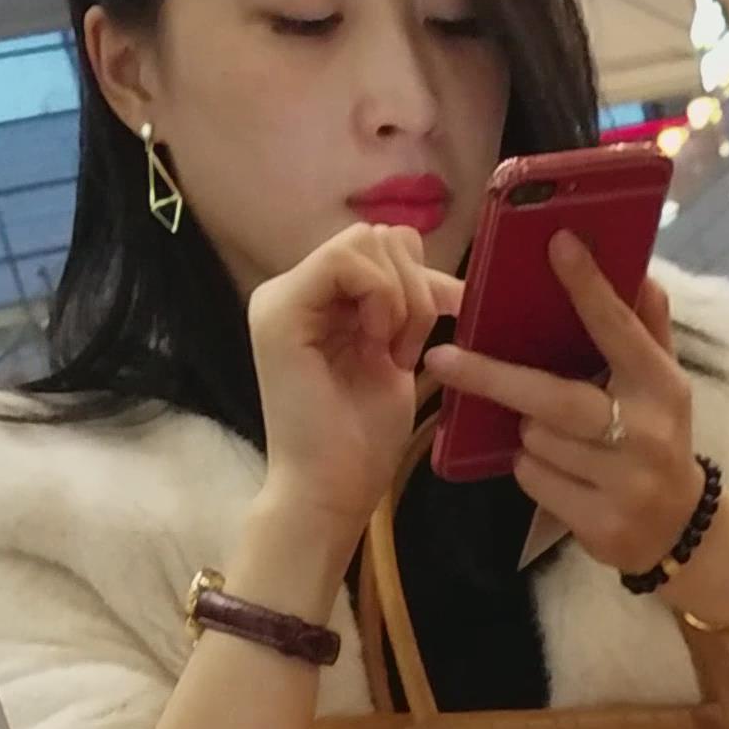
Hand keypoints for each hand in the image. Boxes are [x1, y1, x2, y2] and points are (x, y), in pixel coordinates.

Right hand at [248, 226, 463, 559]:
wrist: (330, 492)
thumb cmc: (361, 443)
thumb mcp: (397, 359)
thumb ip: (408, 311)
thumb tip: (447, 280)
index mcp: (322, 301)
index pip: (383, 248)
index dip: (423, 280)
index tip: (433, 335)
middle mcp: (297, 290)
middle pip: (377, 236)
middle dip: (413, 287)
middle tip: (405, 350)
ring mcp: (282, 297)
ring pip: (365, 241)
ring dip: (400, 297)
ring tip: (390, 353)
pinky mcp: (280, 309)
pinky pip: (346, 260)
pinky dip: (380, 297)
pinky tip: (376, 345)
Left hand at [423, 233, 702, 579]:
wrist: (680, 530)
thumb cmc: (658, 439)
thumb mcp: (663, 384)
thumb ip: (647, 329)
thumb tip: (637, 272)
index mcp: (661, 388)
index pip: (620, 331)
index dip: (589, 288)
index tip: (558, 244)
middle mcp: (645, 434)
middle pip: (554, 399)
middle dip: (493, 377)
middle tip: (441, 359)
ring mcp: (623, 484)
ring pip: (535, 440)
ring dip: (526, 430)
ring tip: (551, 432)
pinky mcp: (600, 524)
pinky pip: (534, 479)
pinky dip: (532, 468)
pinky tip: (560, 472)